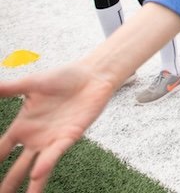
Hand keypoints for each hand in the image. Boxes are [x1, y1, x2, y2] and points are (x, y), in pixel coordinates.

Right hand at [0, 64, 115, 192]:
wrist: (92, 76)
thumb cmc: (63, 78)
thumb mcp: (32, 83)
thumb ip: (10, 88)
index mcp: (22, 126)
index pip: (1, 150)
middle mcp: (35, 138)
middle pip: (17, 168)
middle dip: (7, 184)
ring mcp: (52, 140)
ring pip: (36, 169)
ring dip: (29, 186)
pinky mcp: (69, 137)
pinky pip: (54, 154)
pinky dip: (45, 164)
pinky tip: (35, 176)